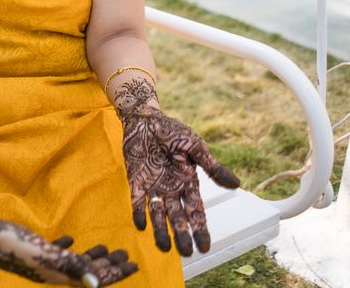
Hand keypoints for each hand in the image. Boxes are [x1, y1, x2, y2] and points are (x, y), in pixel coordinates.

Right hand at [0, 225, 137, 285]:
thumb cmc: (12, 246)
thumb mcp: (44, 255)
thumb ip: (70, 267)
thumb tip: (95, 284)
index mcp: (59, 276)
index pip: (94, 277)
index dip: (115, 272)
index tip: (133, 264)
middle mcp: (53, 272)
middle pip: (87, 271)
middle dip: (108, 265)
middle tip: (126, 257)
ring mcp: (43, 262)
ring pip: (74, 262)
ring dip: (91, 256)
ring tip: (106, 247)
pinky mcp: (33, 251)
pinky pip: (56, 252)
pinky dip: (68, 248)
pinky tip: (71, 239)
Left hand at [114, 78, 239, 255]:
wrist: (145, 119)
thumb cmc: (172, 131)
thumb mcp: (195, 147)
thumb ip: (211, 166)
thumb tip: (236, 184)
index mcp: (188, 182)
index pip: (196, 211)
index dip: (200, 228)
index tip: (205, 246)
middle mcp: (171, 189)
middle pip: (178, 216)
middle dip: (182, 234)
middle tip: (186, 252)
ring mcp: (154, 186)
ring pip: (158, 214)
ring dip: (161, 230)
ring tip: (164, 247)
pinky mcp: (137, 180)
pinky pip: (137, 200)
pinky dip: (139, 212)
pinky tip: (140, 225)